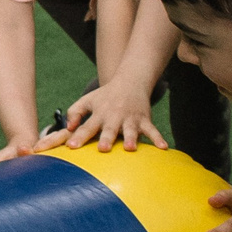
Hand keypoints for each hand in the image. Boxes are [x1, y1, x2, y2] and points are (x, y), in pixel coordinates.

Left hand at [46, 85, 167, 153]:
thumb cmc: (105, 97)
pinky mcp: (144, 120)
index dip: (79, 136)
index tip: (72, 146)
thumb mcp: (87, 101)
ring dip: (131, 138)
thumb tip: (68, 128)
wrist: (130, 82)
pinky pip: (152, 130)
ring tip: (130, 148)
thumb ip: (74, 112)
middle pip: (110, 130)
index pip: (87, 127)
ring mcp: (130, 119)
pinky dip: (158, 138)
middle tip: (102, 149)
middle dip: (106, 139)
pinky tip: (163, 147)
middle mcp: (114, 117)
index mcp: (99, 114)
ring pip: (131, 130)